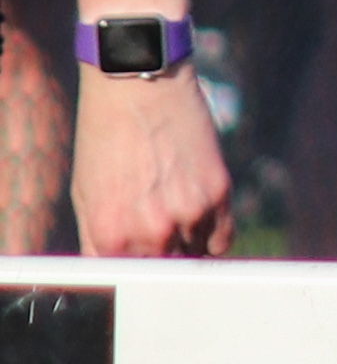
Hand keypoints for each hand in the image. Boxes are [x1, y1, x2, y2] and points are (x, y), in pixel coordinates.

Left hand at [73, 65, 232, 256]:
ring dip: (187, 245)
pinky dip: (212, 235)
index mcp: (111, 237)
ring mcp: (190, 213)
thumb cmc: (105, 135)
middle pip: (164, 271)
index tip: (138, 264)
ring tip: (175, 215)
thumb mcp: (87, 195)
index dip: (133, 270)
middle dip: (160, 258)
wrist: (137, 84)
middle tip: (156, 238)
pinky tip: (200, 216)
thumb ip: (101, 240)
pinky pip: (222, 238)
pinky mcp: (219, 191)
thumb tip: (117, 268)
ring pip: (195, 257)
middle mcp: (153, 231)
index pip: (128, 280)